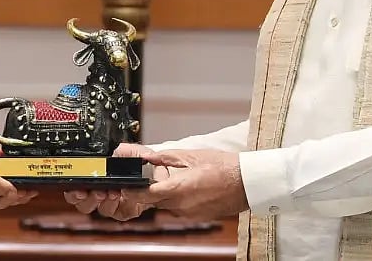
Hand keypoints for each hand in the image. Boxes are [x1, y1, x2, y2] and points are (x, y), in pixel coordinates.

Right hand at [63, 143, 158, 220]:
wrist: (157, 173)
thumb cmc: (139, 161)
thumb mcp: (126, 150)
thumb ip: (115, 151)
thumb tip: (108, 154)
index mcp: (94, 178)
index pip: (74, 188)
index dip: (72, 190)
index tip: (76, 187)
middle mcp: (99, 193)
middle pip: (82, 203)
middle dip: (85, 198)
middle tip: (93, 191)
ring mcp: (111, 204)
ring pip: (99, 209)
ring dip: (103, 201)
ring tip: (110, 192)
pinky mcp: (123, 211)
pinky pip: (116, 212)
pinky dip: (118, 204)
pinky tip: (121, 197)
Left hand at [130, 149, 247, 219]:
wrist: (246, 183)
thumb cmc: (223, 167)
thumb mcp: (191, 155)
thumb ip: (165, 157)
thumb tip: (148, 157)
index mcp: (177, 189)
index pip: (144, 195)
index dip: (132, 191)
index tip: (125, 186)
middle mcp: (181, 205)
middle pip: (153, 201)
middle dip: (150, 190)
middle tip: (156, 175)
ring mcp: (188, 213)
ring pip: (165, 205)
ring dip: (165, 194)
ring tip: (179, 178)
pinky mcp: (195, 217)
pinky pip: (178, 208)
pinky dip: (177, 199)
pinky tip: (190, 187)